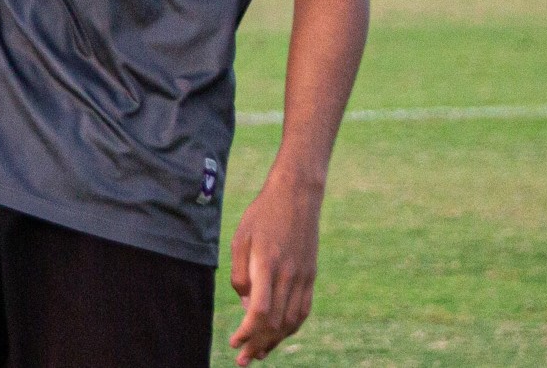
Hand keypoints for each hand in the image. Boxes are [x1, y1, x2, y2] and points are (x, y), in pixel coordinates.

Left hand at [228, 182, 320, 363]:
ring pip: (292, 321)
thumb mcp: (240, 238)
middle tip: (243, 359)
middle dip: (258, 345)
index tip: (235, 342)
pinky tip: (279, 335)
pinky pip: (303, 310)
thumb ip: (240, 274)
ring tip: (259, 354)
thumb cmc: (262, 214)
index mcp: (268, 264)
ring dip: (275, 341)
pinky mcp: (311, 275)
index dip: (248, 332)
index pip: (261, 311)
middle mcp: (289, 274)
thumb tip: (246, 305)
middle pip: (276, 322)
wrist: (296, 195)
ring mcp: (303, 276)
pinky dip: (291, 327)